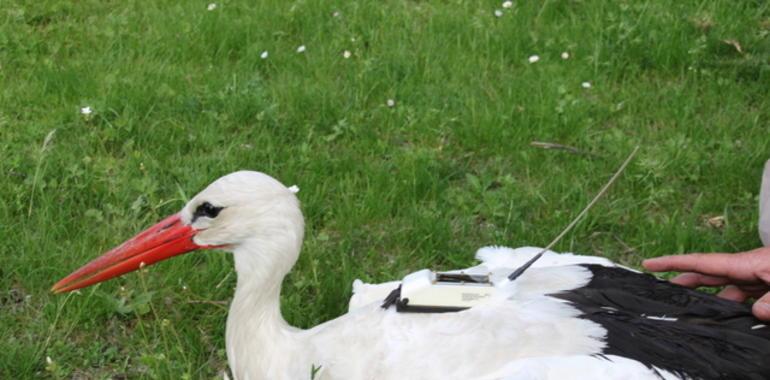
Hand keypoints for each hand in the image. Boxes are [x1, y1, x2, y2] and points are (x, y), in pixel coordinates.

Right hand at [643, 246, 769, 320]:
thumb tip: (755, 312)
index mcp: (744, 263)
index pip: (700, 262)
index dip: (672, 263)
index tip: (649, 263)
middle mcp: (744, 269)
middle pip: (705, 276)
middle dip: (682, 282)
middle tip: (661, 293)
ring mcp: (754, 277)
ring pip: (725, 289)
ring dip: (710, 302)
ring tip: (694, 317)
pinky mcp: (765, 286)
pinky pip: (742, 297)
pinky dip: (733, 308)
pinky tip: (732, 321)